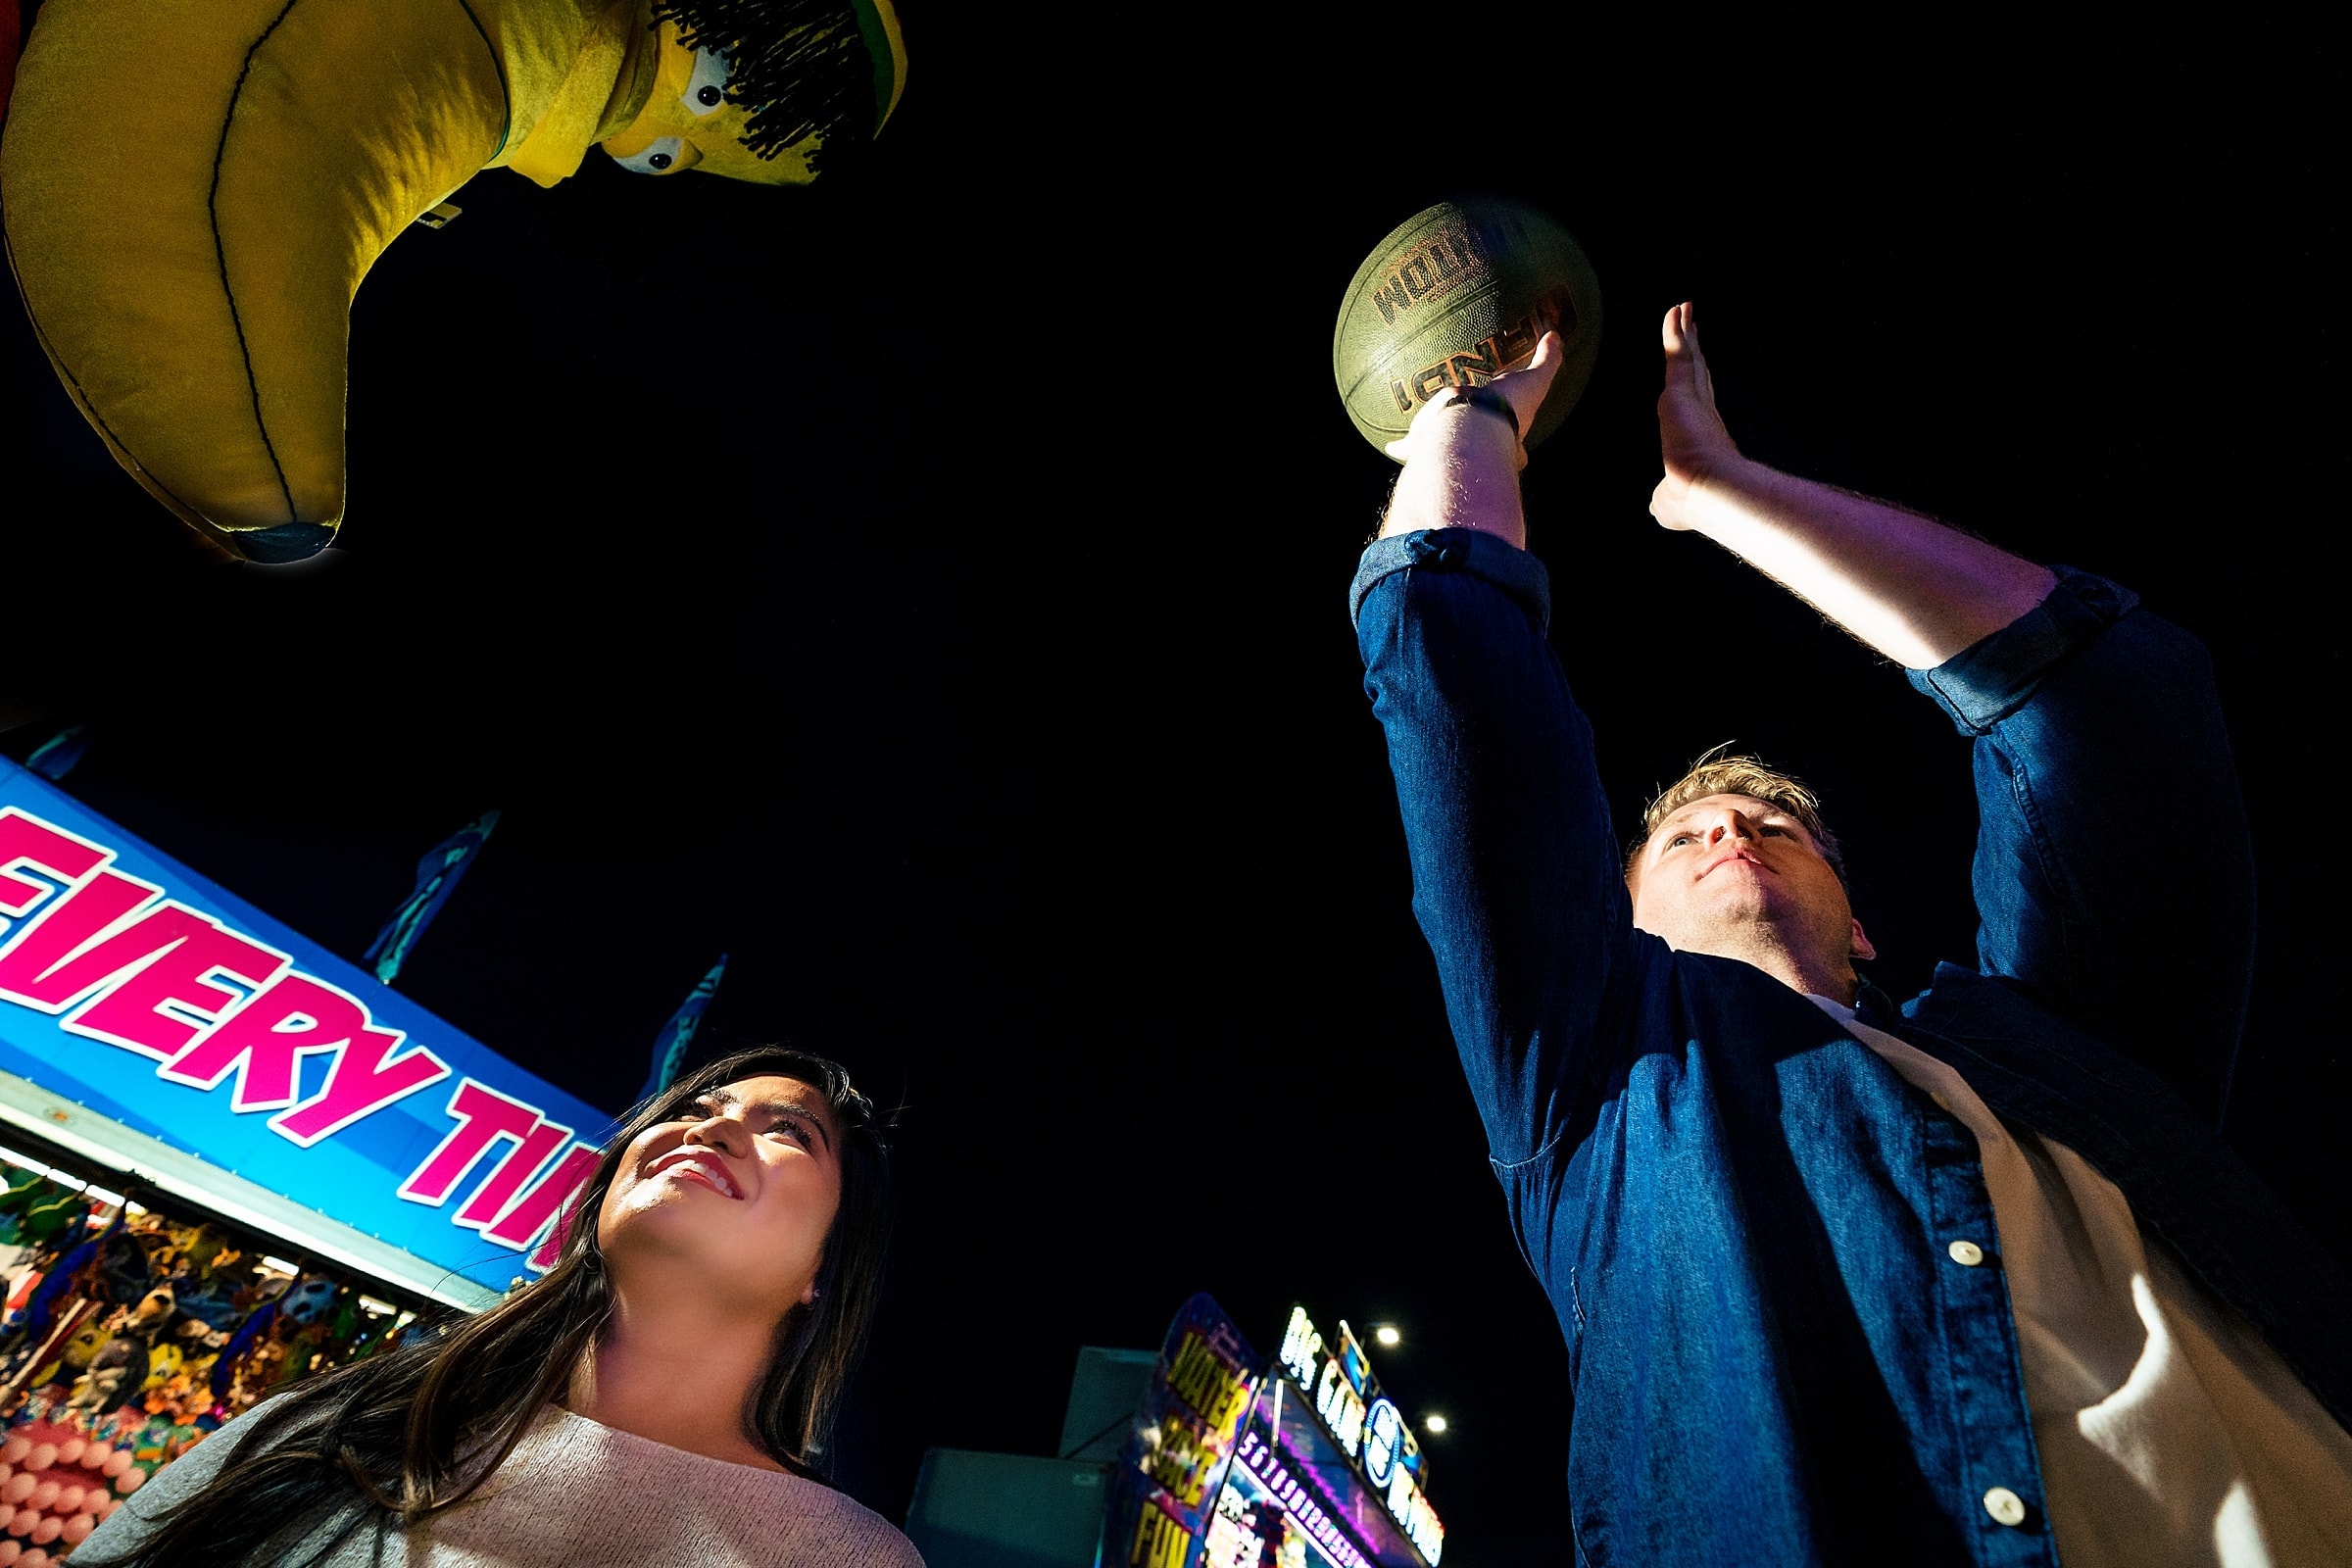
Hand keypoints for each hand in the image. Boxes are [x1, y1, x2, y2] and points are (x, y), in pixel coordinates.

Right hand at [1385, 330, 1566, 467]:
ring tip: (1430, 434)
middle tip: (1469, 432)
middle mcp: (1477, 450)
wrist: (1471, 429)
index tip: (1521, 452)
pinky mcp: (1425, 446)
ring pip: (1443, 448)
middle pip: (1477, 451)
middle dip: (1476, 447)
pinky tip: (1391, 448)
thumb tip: (1555, 335)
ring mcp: (1450, 448)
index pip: (1517, 449)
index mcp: (1503, 439)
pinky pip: (1409, 447)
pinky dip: (1400, 448)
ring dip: (1438, 444)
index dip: (1519, 451)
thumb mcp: (1533, 381)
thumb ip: (1546, 360)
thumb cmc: (1506, 410)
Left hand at [1649, 303, 1739, 530]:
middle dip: (1692, 348)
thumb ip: (1664, 501)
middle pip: (1694, 371)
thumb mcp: (1670, 503)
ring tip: (1683, 308)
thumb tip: (1658, 508)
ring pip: (1686, 356)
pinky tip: (1675, 310)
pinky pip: (1676, 351)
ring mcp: (1693, 397)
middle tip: (1692, 324)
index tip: (1696, 363)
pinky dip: (1675, 330)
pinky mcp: (1682, 387)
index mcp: (1697, 436)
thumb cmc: (1689, 500)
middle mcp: (1699, 412)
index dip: (1696, 380)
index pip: (1696, 400)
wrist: (1703, 490)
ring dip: (1684, 332)